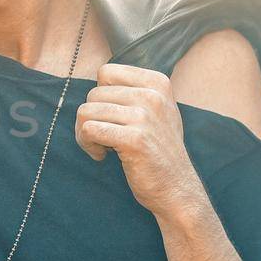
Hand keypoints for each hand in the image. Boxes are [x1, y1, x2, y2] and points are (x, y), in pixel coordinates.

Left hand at [75, 63, 206, 217]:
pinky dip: (87, 144)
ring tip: (101, 147)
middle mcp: (153, 95)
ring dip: (84, 133)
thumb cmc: (158, 149)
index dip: (99, 96)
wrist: (176, 187)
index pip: (105, 72)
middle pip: (93, 93)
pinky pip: (89, 130)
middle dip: (89, 118)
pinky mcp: (135, 139)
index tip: (110, 117)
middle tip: (102, 138)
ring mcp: (145, 116)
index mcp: (157, 82)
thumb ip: (133, 90)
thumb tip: (99, 76)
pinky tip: (101, 156)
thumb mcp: (156, 110)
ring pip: (86, 111)